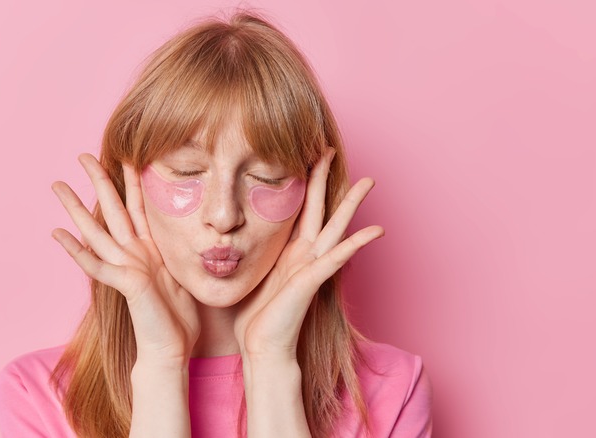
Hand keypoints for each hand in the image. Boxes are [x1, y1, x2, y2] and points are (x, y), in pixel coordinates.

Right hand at [50, 154, 199, 365]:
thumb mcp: (184, 272)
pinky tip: (57, 234)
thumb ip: (178, 250)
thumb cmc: (179, 316)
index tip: (127, 153)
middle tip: (83, 154)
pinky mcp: (124, 284)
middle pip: (113, 208)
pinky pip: (95, 265)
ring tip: (57, 186)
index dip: (132, 180)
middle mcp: (133, 253)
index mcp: (150, 247)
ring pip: (96, 230)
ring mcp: (125, 267)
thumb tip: (194, 232)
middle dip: (98, 181)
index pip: (139, 205)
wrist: (172, 348)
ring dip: (77, 208)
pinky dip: (75, 250)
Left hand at [233, 148, 383, 361]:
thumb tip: (219, 234)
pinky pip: (337, 258)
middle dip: (323, 179)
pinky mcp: (312, 281)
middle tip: (330, 149)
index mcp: (287, 251)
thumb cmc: (252, 317)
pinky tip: (376, 230)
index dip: (300, 183)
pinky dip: (357, 243)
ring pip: (334, 227)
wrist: (261, 348)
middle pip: (318, 209)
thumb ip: (243, 253)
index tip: (300, 156)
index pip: (297, 209)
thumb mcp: (245, 273)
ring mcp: (311, 267)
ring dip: (350, 204)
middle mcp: (303, 255)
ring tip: (368, 182)